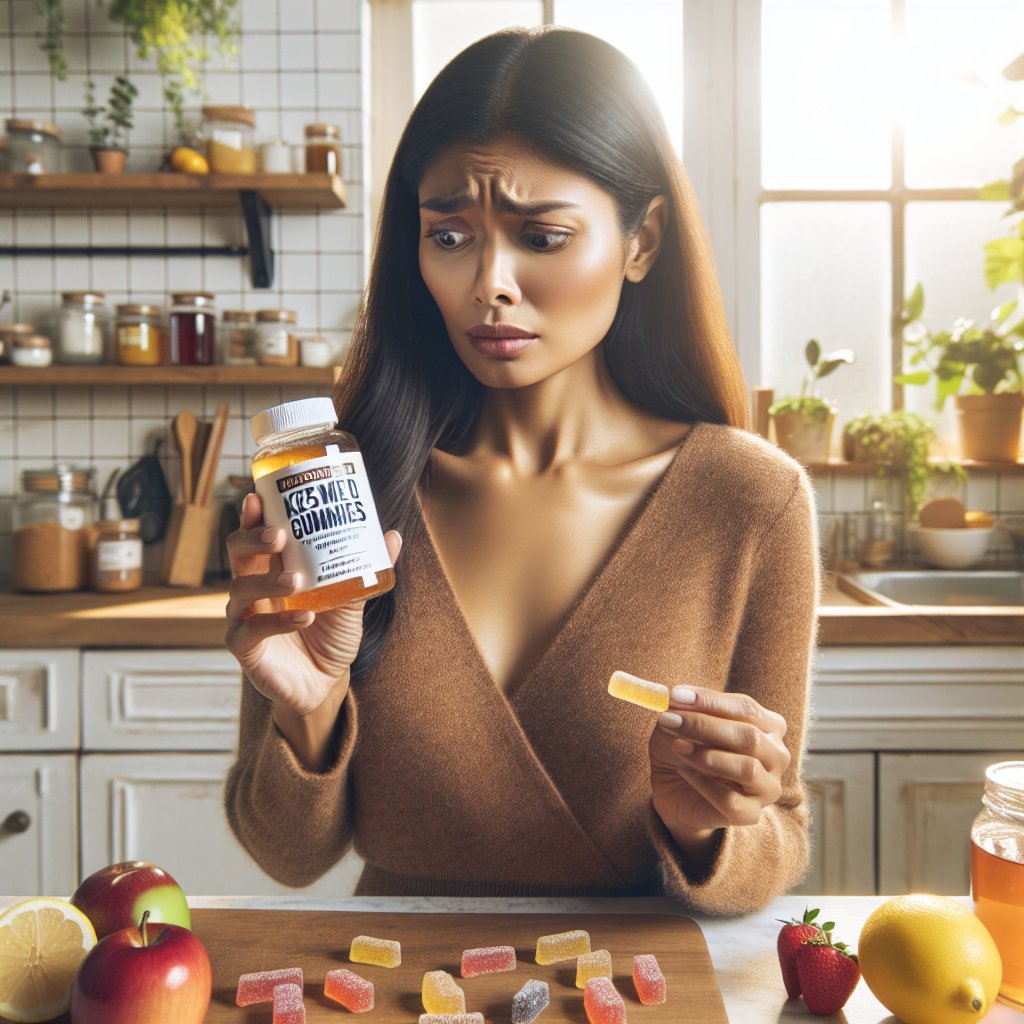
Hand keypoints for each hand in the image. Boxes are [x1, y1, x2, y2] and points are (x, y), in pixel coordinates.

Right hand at [225, 491, 402, 717]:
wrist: (326, 681)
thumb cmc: (330, 633)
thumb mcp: (350, 599)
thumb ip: (363, 569)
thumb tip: (391, 536)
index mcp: (272, 567)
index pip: (254, 534)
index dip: (253, 515)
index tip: (259, 496)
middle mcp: (252, 587)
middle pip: (236, 552)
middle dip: (252, 539)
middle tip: (279, 536)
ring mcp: (244, 616)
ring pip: (239, 590)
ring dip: (266, 581)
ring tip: (295, 581)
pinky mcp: (245, 647)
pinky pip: (251, 630)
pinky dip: (276, 622)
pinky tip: (302, 618)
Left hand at [649, 685, 790, 834]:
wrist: (676, 788)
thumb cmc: (686, 746)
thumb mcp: (680, 721)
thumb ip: (681, 709)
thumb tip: (677, 698)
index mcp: (769, 725)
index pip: (746, 708)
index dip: (710, 701)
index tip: (676, 695)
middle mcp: (776, 755)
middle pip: (749, 737)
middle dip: (705, 726)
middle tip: (668, 719)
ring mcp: (768, 787)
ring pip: (747, 768)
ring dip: (707, 755)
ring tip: (678, 746)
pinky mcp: (751, 814)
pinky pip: (731, 800)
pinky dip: (704, 784)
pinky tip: (685, 772)